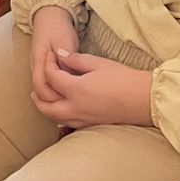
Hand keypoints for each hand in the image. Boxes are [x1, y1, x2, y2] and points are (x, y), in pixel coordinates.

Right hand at [28, 5, 79, 106]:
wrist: (50, 17)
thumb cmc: (57, 28)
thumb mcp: (63, 40)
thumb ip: (66, 58)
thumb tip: (71, 75)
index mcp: (38, 62)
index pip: (41, 87)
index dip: (54, 94)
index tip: (69, 92)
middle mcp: (36, 69)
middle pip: (42, 94)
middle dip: (57, 100)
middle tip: (74, 99)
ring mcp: (40, 70)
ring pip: (46, 91)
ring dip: (58, 96)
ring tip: (74, 98)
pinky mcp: (46, 71)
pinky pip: (50, 86)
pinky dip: (60, 90)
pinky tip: (71, 91)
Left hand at [33, 49, 153, 128]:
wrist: (144, 99)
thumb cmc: (123, 79)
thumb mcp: (98, 63)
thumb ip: (75, 59)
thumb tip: (59, 54)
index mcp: (76, 89)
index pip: (51, 77)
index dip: (48, 64)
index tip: (52, 56)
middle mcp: (75, 107)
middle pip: (45, 104)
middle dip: (37, 94)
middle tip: (35, 84)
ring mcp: (82, 119)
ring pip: (54, 117)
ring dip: (45, 107)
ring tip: (42, 98)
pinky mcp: (90, 125)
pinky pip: (67, 124)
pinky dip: (58, 118)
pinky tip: (60, 111)